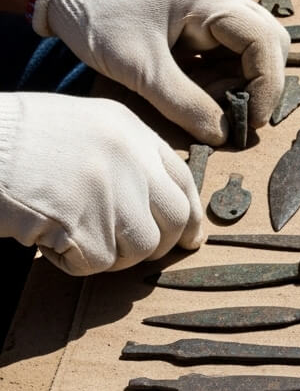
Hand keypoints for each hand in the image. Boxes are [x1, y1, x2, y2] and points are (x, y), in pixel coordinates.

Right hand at [0, 93, 203, 275]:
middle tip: (129, 252)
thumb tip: (158, 202)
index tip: (190, 238)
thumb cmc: (12, 140)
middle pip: (174, 219)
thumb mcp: (79, 127)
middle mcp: (128, 156)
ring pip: (141, 247)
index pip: (182, 178)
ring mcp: (109, 189)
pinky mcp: (85, 223)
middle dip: (158, 245)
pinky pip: (98, 263)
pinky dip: (72, 262)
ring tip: (71, 236)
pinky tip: (47, 240)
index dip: (190, 214)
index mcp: (127, 128)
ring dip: (110, 255)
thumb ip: (122, 156)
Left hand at [32, 0, 288, 144]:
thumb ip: (184, 104)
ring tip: (204, 100)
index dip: (266, 86)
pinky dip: (220, 73)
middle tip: (232, 113)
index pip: (265, 42)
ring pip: (252, 47)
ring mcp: (212, 3)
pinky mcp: (200, 15)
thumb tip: (222, 135)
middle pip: (269, 43)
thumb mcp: (139, 68)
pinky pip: (228, 47)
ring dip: (238, 80)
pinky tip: (194, 86)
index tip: (248, 121)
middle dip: (258, 84)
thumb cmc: (97, 15)